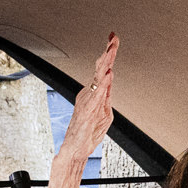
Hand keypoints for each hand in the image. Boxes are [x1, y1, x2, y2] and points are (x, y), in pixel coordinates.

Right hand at [61, 32, 116, 160]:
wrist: (74, 150)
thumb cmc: (87, 134)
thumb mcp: (103, 114)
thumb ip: (106, 98)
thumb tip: (110, 83)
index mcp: (94, 94)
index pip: (104, 70)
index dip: (109, 54)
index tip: (113, 38)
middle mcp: (89, 94)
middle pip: (101, 70)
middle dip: (108, 53)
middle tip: (114, 38)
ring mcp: (88, 102)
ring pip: (98, 79)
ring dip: (106, 64)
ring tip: (112, 50)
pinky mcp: (88, 112)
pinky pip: (97, 96)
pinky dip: (104, 85)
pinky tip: (108, 76)